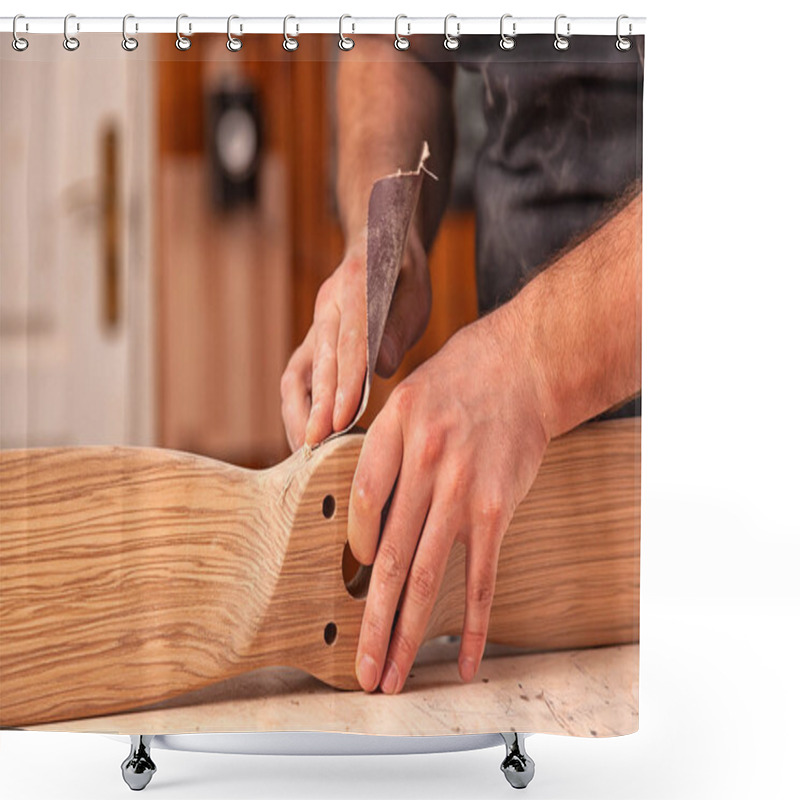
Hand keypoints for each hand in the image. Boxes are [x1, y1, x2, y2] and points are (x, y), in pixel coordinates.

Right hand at [280, 230, 430, 450]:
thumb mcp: (414, 294)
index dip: (344, 383)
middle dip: (317, 407)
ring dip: (299, 414)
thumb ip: (399, 327)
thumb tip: (384, 367)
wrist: (377, 249)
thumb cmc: (402, 277)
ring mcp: (314, 327)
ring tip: (308, 452)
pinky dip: (300, 411)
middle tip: (319, 446)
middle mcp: (326, 307)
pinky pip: (297, 380)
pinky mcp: (311, 345)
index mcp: (354, 285)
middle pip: (319, 363)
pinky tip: (310, 439)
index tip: (342, 419)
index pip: (349, 340)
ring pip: (297, 375)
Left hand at [347, 303, 549, 692]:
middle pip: (391, 558)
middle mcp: (426, 465)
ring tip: (392, 675)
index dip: (355, 546)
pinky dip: (475, 624)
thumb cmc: (459, 383)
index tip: (356, 574)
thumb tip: (363, 524)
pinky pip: (482, 577)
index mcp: (394, 433)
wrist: (523, 369)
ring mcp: (463, 491)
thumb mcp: (404, 400)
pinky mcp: (496, 510)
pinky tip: (466, 661)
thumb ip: (380, 456)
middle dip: (373, 622)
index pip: (361, 503)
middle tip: (361, 670)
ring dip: (408, 634)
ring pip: (429, 577)